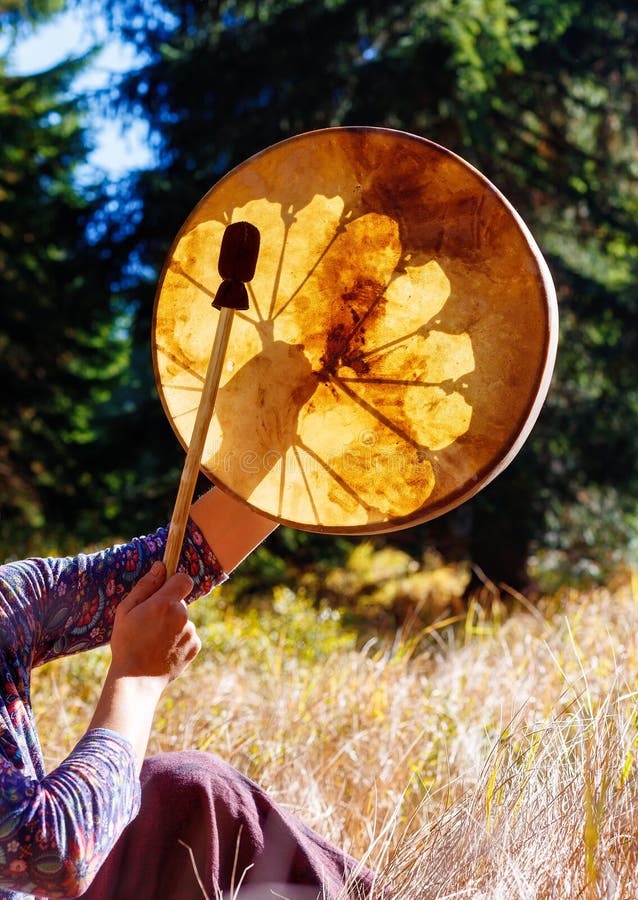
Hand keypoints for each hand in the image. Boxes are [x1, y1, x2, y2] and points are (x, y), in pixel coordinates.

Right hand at [109, 561, 200, 686]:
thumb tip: (161, 566)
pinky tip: (162, 650)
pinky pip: (188, 636)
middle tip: (150, 624)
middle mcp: (183, 616)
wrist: (136, 680)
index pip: (184, 579)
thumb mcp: (126, 610)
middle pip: (181, 602)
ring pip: (183, 621)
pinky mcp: (195, 647)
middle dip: (169, 608)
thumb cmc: (126, 643)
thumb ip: (146, 586)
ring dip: (173, 626)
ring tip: (154, 641)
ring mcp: (191, 632)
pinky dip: (178, 640)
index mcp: (165, 603)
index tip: (164, 591)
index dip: (174, 582)